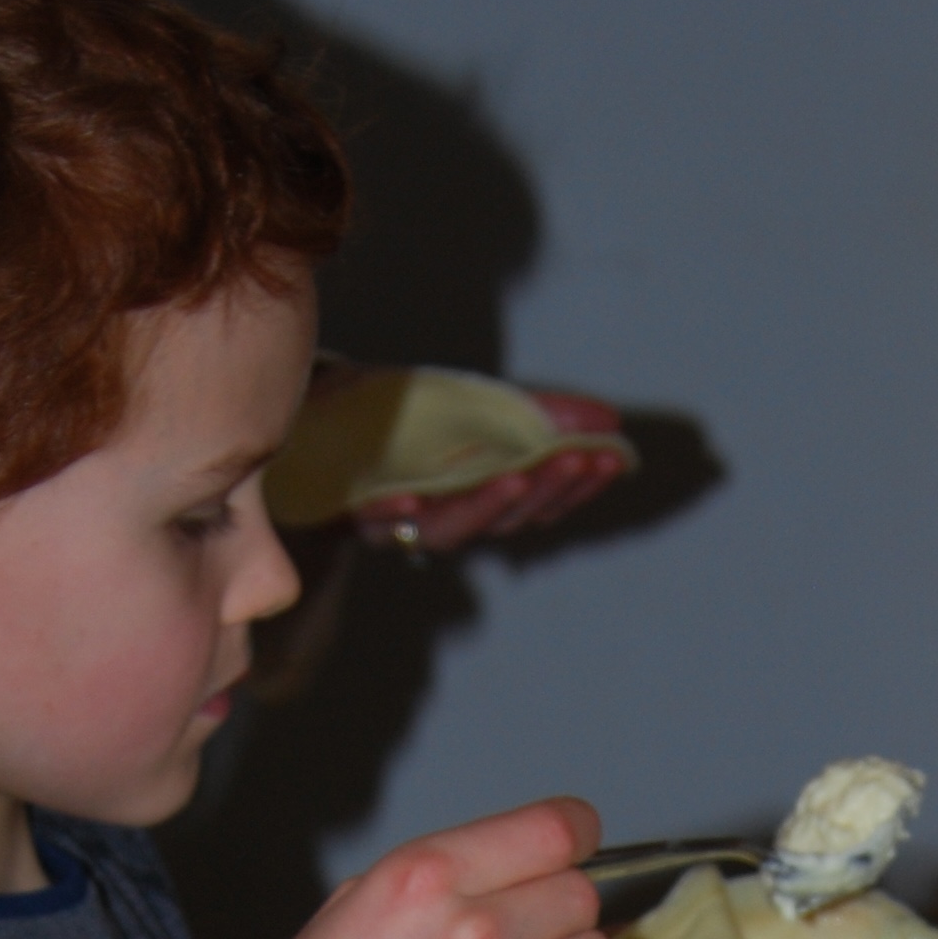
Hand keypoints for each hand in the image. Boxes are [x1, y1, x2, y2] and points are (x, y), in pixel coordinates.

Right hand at [211, 799, 610, 938]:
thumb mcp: (352, 906)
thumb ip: (434, 880)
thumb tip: (498, 870)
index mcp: (427, 877)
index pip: (555, 831)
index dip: (575, 834)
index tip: (574, 842)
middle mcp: (475, 930)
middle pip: (580, 893)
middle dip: (561, 905)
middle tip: (532, 925)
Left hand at [355, 392, 631, 553]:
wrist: (325, 426)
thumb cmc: (408, 426)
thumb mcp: (477, 410)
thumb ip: (539, 415)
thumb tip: (612, 419)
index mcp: (485, 499)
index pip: (544, 503)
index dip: (579, 485)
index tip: (611, 457)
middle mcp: (453, 520)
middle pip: (506, 519)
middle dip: (546, 489)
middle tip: (578, 457)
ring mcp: (408, 523)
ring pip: (452, 527)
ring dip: (486, 505)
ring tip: (516, 476)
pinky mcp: (359, 512)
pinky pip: (378, 518)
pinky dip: (395, 512)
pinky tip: (414, 501)